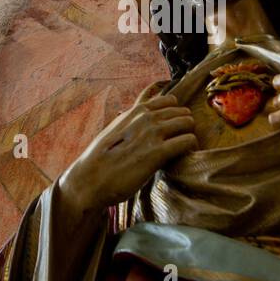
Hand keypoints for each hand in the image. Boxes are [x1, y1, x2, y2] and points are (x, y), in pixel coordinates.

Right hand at [58, 82, 197, 215]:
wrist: (89, 180)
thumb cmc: (100, 160)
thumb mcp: (114, 131)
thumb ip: (130, 122)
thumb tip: (134, 118)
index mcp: (135, 111)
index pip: (170, 100)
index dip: (176, 114)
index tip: (175, 128)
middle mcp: (145, 118)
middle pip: (182, 112)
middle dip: (185, 126)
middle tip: (181, 142)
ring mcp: (152, 134)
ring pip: (187, 123)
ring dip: (189, 136)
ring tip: (184, 151)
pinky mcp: (157, 153)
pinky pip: (187, 141)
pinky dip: (190, 148)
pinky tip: (183, 157)